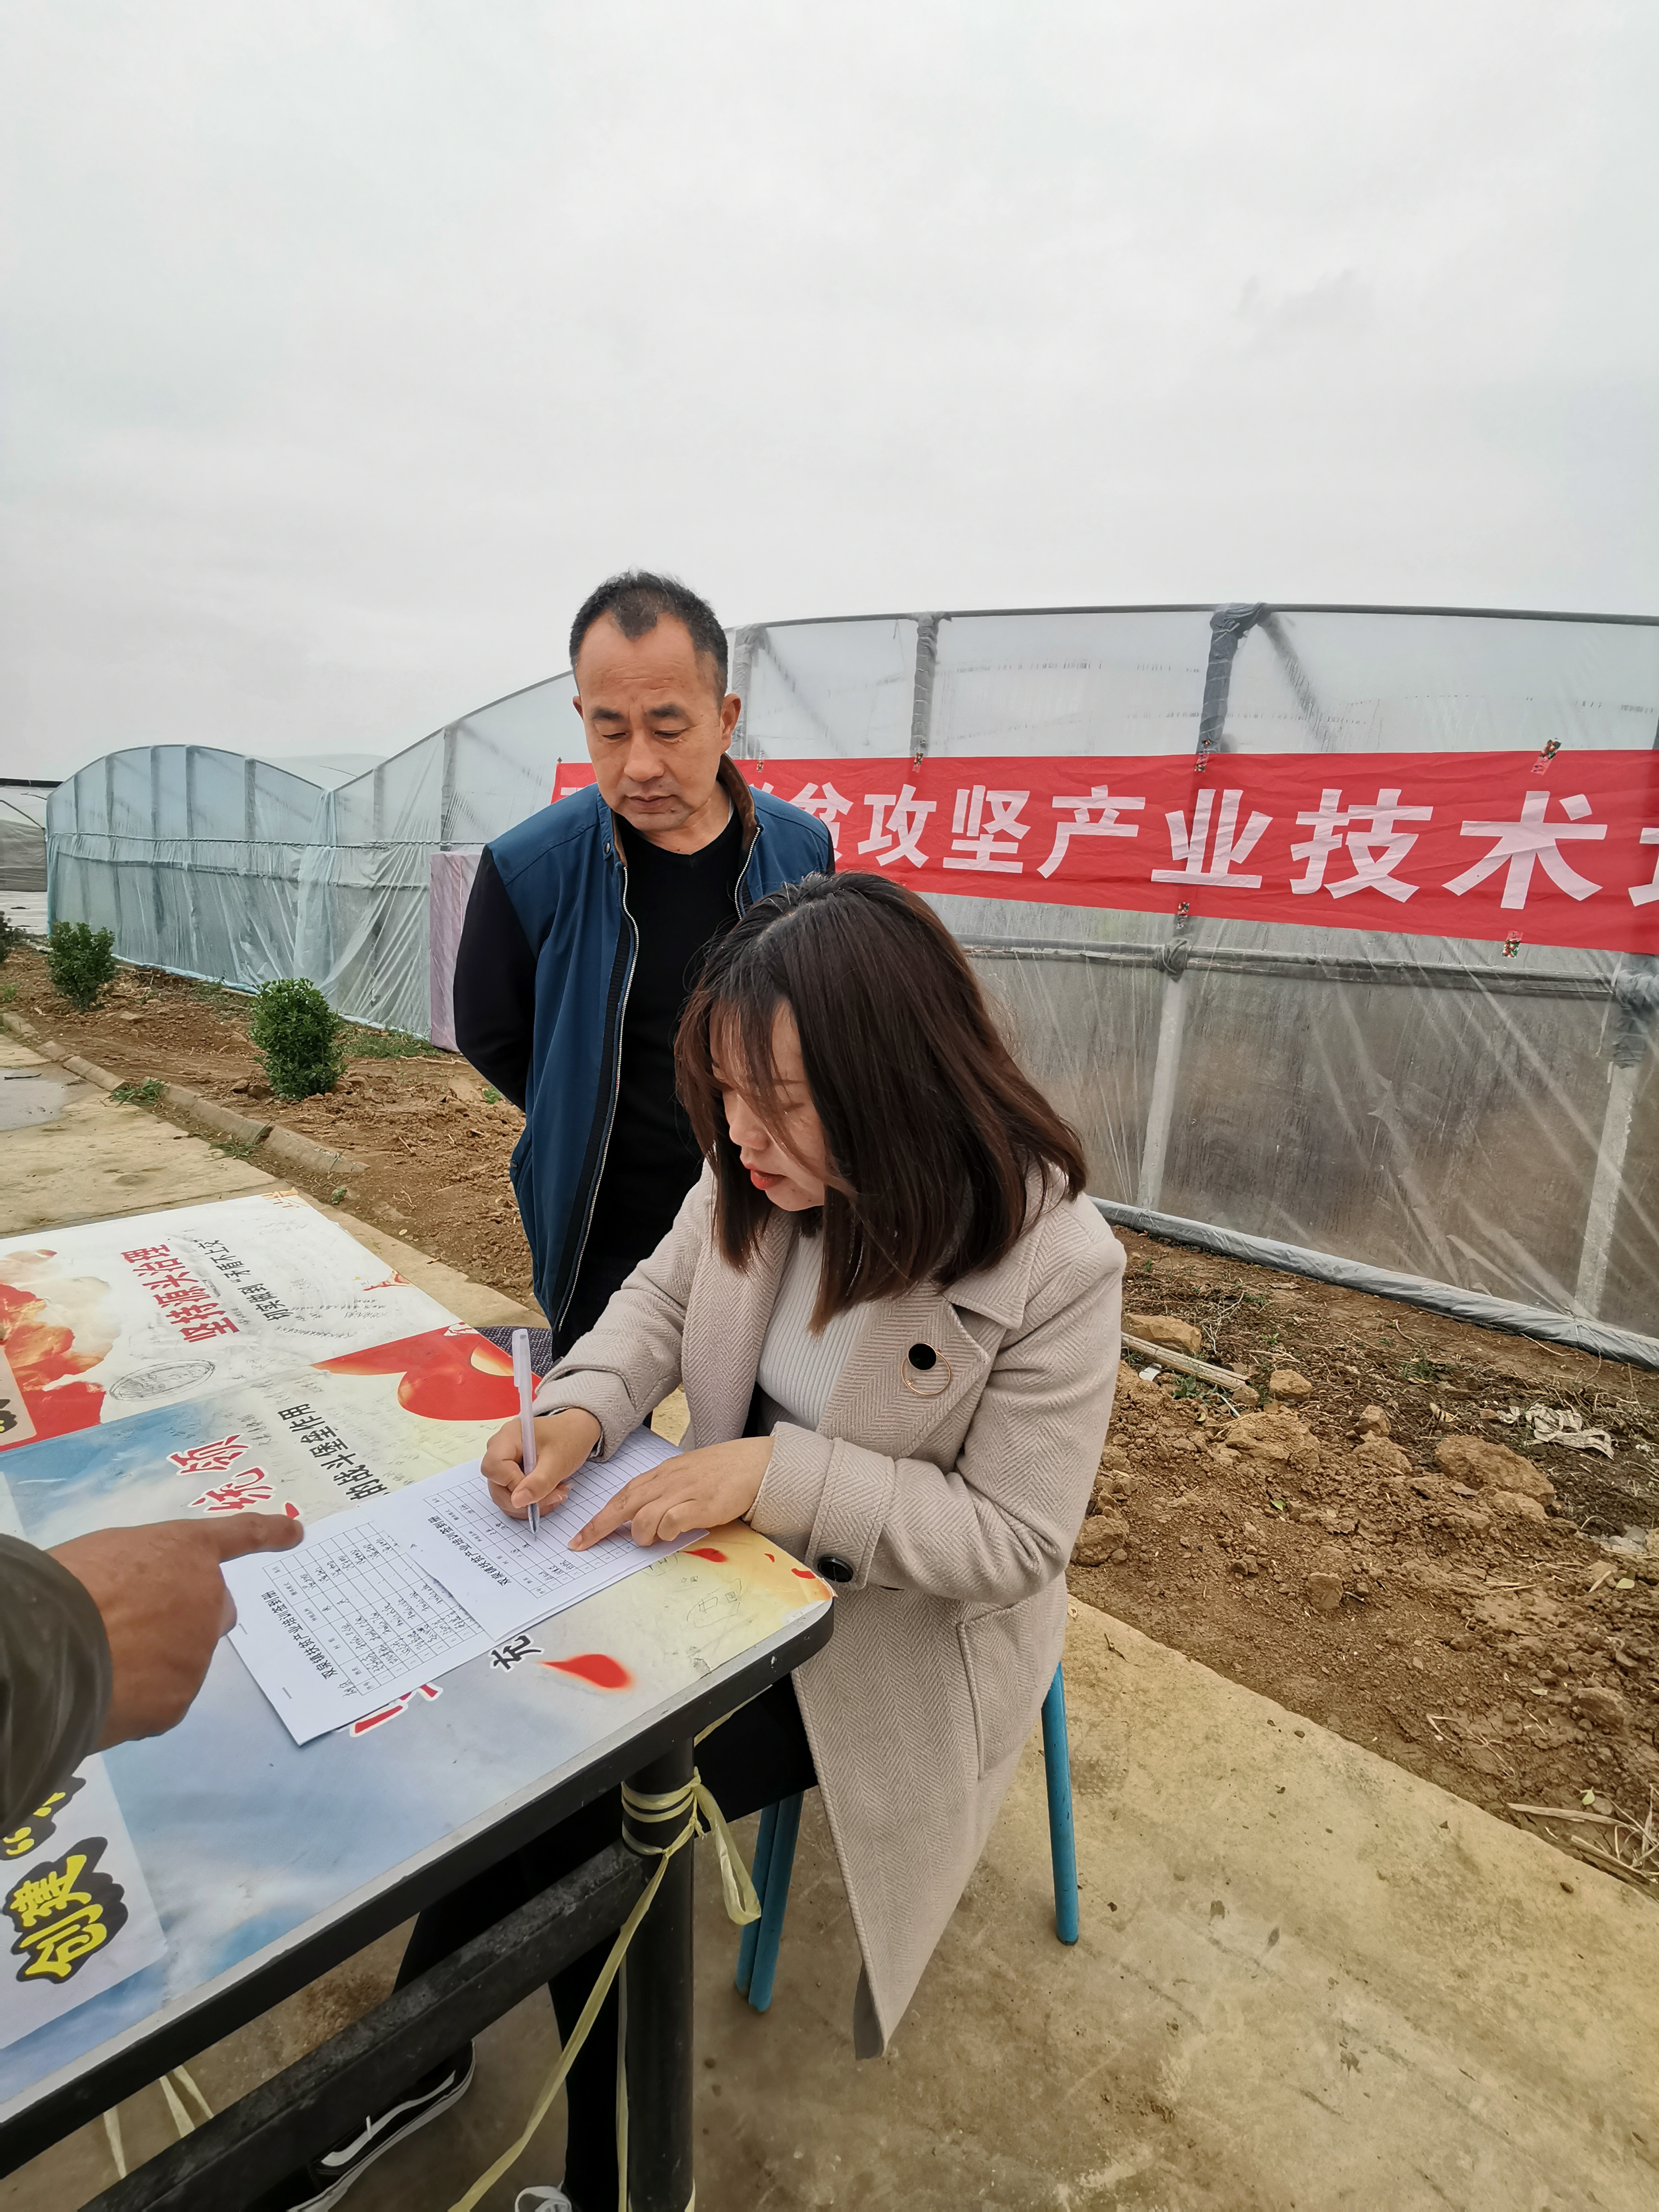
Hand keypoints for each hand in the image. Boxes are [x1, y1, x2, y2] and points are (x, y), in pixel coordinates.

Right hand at [50, 1513, 304, 1748]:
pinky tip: (103, 1692)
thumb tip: (144, 1604)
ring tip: (102, 1661)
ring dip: (153, 1663)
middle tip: (136, 1629)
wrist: (50, 1643)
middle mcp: (208, 1599)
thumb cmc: (70, 1586)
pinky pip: (160, 1701)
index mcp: (186, 1552)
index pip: (238, 1536)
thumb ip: (144, 1571)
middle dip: (188, 1620)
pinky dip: (136, 1701)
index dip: (269, 1533)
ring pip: (182, 1661)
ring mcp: (198, 1653)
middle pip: (215, 1612)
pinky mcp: (178, 1702)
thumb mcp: (108, 1555)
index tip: (295, 1533)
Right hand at [481, 1407, 602, 1518]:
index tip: (538, 1488)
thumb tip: (517, 1501)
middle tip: (555, 1496)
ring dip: (530, 1503)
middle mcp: (500, 1448)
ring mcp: (505, 1462)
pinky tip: (550, 1494)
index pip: (494, 1467)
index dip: (512, 1483)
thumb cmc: (568, 1438)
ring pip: (503, 1494)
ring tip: (557, 1493)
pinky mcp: (511, 1473)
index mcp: (508, 1436)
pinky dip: (530, 1501)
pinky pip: (512, 1495)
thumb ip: (538, 1482)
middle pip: (496, 1484)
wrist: (577, 1432)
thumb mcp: (558, 1462)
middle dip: (524, 1498)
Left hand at [570, 1436, 772, 1550]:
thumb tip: (640, 1518)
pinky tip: (673, 1532)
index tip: (581, 1536)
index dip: (599, 1517)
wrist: (754, 1463)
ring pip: (645, 1515)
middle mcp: (668, 1481)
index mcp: (661, 1474)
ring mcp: (684, 1491)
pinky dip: (667, 1530)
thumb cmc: (720, 1471)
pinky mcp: (702, 1504)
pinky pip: (673, 1520)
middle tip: (584, 1544)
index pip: (622, 1495)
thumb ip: (662, 1492)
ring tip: (651, 1539)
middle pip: (624, 1504)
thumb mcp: (684, 1474)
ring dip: (642, 1534)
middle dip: (600, 1526)